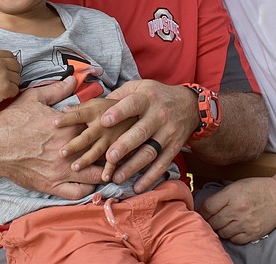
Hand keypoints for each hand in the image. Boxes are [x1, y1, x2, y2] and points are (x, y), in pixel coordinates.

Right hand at [0, 50, 19, 108]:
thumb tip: (12, 63)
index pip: (10, 55)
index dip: (10, 63)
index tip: (6, 70)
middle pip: (17, 66)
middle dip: (13, 74)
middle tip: (3, 81)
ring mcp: (3, 75)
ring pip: (18, 79)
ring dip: (11, 84)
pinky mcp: (6, 87)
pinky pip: (16, 90)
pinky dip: (10, 94)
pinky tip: (0, 94)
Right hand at [0, 77, 103, 198]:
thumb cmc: (12, 120)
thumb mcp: (34, 97)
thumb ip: (57, 89)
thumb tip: (74, 79)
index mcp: (68, 126)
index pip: (100, 127)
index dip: (109, 127)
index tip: (113, 126)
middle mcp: (68, 149)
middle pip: (103, 151)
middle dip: (112, 149)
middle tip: (117, 147)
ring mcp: (61, 169)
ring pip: (95, 175)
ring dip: (104, 171)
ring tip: (108, 167)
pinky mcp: (52, 185)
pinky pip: (78, 193)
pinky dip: (88, 189)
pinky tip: (90, 182)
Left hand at [55, 97, 137, 180]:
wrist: (144, 107)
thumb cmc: (114, 106)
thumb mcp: (97, 102)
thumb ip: (81, 107)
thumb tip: (63, 109)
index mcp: (95, 111)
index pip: (78, 115)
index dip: (66, 119)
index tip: (53, 124)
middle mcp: (104, 125)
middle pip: (87, 135)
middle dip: (75, 144)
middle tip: (61, 153)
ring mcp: (114, 137)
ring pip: (99, 150)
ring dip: (87, 159)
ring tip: (75, 167)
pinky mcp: (124, 147)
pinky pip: (118, 160)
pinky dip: (111, 169)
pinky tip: (105, 178)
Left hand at [61, 80, 197, 191]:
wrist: (189, 105)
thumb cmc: (155, 95)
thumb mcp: (138, 87)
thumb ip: (116, 97)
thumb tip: (85, 105)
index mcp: (146, 98)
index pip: (131, 105)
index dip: (119, 113)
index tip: (103, 121)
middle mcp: (158, 116)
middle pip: (140, 132)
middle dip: (125, 145)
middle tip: (108, 156)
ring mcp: (167, 134)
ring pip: (150, 152)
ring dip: (134, 166)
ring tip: (117, 177)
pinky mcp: (173, 148)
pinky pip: (162, 164)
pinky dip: (150, 177)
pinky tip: (137, 187)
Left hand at [198, 177, 275, 244]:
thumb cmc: (257, 189)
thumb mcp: (236, 185)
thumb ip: (220, 196)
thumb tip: (203, 208)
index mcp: (232, 195)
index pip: (207, 207)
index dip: (200, 212)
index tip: (199, 213)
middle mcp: (238, 210)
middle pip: (213, 222)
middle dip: (209, 221)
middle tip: (210, 219)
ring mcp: (246, 223)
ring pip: (222, 232)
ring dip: (220, 229)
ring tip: (223, 223)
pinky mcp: (253, 233)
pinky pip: (235, 239)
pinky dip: (232, 235)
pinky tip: (235, 228)